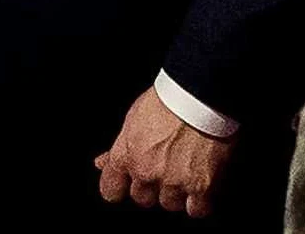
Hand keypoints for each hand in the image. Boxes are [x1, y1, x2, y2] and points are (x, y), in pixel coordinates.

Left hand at [97, 91, 232, 214]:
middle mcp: (147, 172)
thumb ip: (117, 148)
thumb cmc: (167, 99)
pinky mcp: (201, 186)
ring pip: (171, 204)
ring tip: (188, 168)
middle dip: (153, 187)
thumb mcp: (132, 119)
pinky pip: (197, 209)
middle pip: (143, 199)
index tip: (127, 184)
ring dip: (178, 192)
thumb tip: (101, 163)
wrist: (200, 95)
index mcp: (125, 155)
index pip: (110, 190)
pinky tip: (203, 183)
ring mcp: (174, 181)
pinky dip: (201, 200)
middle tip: (165, 166)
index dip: (120, 187)